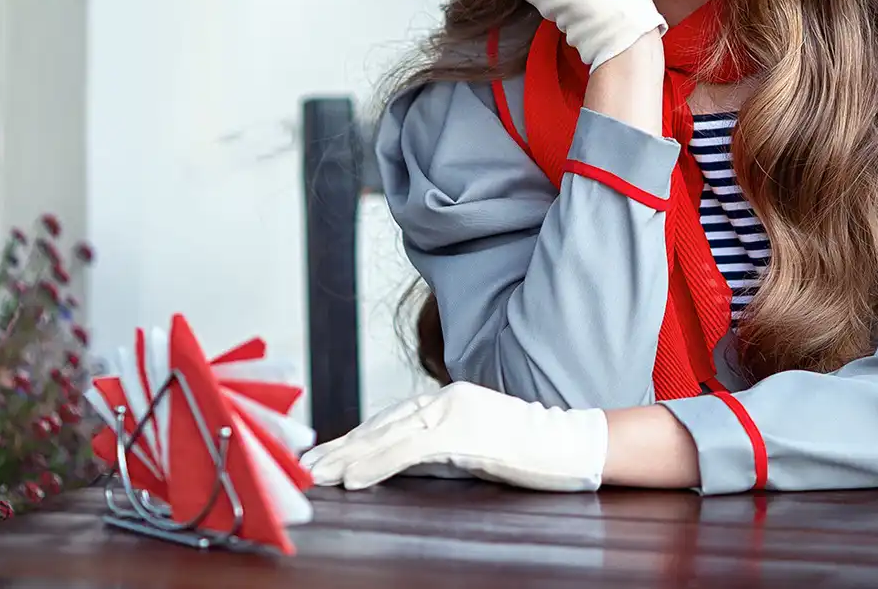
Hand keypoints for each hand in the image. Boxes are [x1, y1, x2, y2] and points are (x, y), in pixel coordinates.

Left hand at [297, 382, 606, 491]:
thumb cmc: (530, 451)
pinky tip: (353, 479)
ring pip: (386, 435)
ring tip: (318, 473)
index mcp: (448, 398)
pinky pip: (408, 450)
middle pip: (380, 424)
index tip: (323, 453)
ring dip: (347, 457)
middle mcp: (445, 398)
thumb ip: (441, 446)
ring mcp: (453, 412)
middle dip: (340, 446)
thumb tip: (402, 462)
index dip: (354, 437)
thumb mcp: (477, 443)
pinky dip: (376, 465)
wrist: (572, 444)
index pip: (389, 419)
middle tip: (305, 464)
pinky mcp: (461, 431)